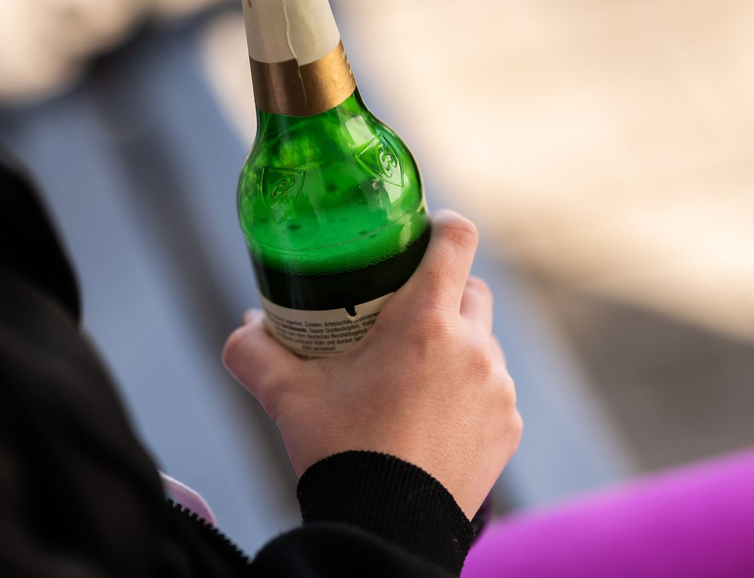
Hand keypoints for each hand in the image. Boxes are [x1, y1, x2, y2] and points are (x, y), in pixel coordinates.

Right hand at [223, 210, 521, 518]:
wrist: (384, 527)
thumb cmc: (338, 451)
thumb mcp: (285, 395)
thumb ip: (253, 350)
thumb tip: (245, 326)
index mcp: (425, 322)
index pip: (456, 239)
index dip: (440, 226)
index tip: (423, 232)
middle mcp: (473, 347)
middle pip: (472, 289)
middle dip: (443, 291)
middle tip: (403, 313)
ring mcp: (498, 389)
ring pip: (484, 342)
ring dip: (457, 345)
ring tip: (415, 374)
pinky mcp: (509, 427)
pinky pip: (493, 391)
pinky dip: (470, 392)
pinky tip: (434, 416)